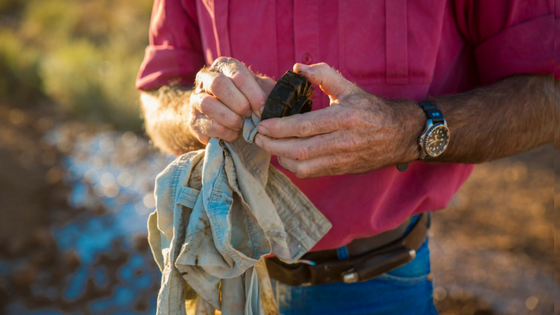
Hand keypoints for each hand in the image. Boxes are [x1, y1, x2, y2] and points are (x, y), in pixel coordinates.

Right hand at [188, 57, 275, 143]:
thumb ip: (268, 91)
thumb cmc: (249, 100)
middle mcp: (206, 78)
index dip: (253, 94)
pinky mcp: (193, 120)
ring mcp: (196, 98)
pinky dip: (224, 132)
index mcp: (225, 66)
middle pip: (218, 84)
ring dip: (230, 118)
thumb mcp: (261, 90)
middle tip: (250, 115)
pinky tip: (234, 133)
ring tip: (242, 125)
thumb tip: (272, 103)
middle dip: (239, 103)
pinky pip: (206, 125)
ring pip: (208, 104)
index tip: (262, 109)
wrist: (229, 119)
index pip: (238, 75)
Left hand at [254, 63, 422, 177]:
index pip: (305, 126)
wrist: (401, 135)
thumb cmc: (372, 110)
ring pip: (304, 166)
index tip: (262, 125)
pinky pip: (312, 173)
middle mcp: (344, 141)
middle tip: (258, 137)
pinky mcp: (342, 170)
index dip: (279, 128)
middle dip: (274, 145)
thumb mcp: (350, 88)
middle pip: (300, 150)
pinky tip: (286, 156)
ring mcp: (343, 159)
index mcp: (345, 118)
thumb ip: (323, 75)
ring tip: (270, 146)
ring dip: (282, 158)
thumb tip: (296, 68)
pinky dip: (295, 166)